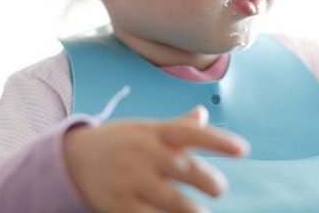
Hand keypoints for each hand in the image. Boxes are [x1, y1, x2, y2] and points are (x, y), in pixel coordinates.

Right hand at [63, 106, 248, 212]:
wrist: (74, 157)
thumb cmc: (121, 141)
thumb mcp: (146, 128)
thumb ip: (177, 126)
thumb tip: (203, 115)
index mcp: (154, 132)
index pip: (191, 133)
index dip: (218, 141)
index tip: (243, 150)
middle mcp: (144, 154)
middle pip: (185, 168)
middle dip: (209, 181)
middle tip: (218, 188)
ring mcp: (131, 181)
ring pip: (172, 201)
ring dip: (193, 211)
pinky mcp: (118, 205)